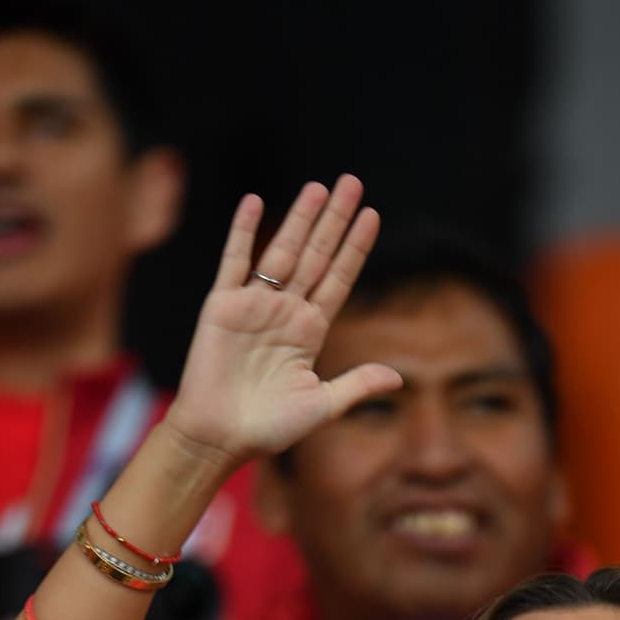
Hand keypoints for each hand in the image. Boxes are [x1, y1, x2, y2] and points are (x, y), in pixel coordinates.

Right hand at [165, 175, 401, 468]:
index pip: (339, 279)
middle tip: (352, 182)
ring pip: (282, 251)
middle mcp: (285, 311)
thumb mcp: (322, 406)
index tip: (372, 216)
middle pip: (316, 255)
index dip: (355, 248)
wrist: (220, 437)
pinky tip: (255, 202)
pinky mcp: (222, 306)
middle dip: (334, 219)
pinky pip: (234, 261)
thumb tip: (398, 377)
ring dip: (300, 219)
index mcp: (310, 331)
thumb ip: (356, 386)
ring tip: (318, 186)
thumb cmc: (269, 428)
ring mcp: (254, 305)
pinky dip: (242, 232)